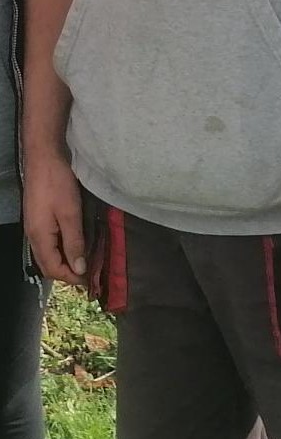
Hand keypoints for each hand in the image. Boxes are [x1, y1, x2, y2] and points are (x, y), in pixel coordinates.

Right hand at [24, 152, 85, 284]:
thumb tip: (79, 268)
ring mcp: (34, 226)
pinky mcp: (39, 218)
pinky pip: (48, 242)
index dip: (71, 277)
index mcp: (39, 238)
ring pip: (47, 254)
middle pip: (48, 264)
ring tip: (84, 262)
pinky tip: (74, 244)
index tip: (89, 280)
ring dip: (64, 261)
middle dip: (67, 272)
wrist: (44, 158)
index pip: (53, 268)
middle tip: (88, 274)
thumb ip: (74, 242)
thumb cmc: (58, 184)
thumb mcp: (70, 213)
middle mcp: (33, 236)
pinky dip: (61, 249)